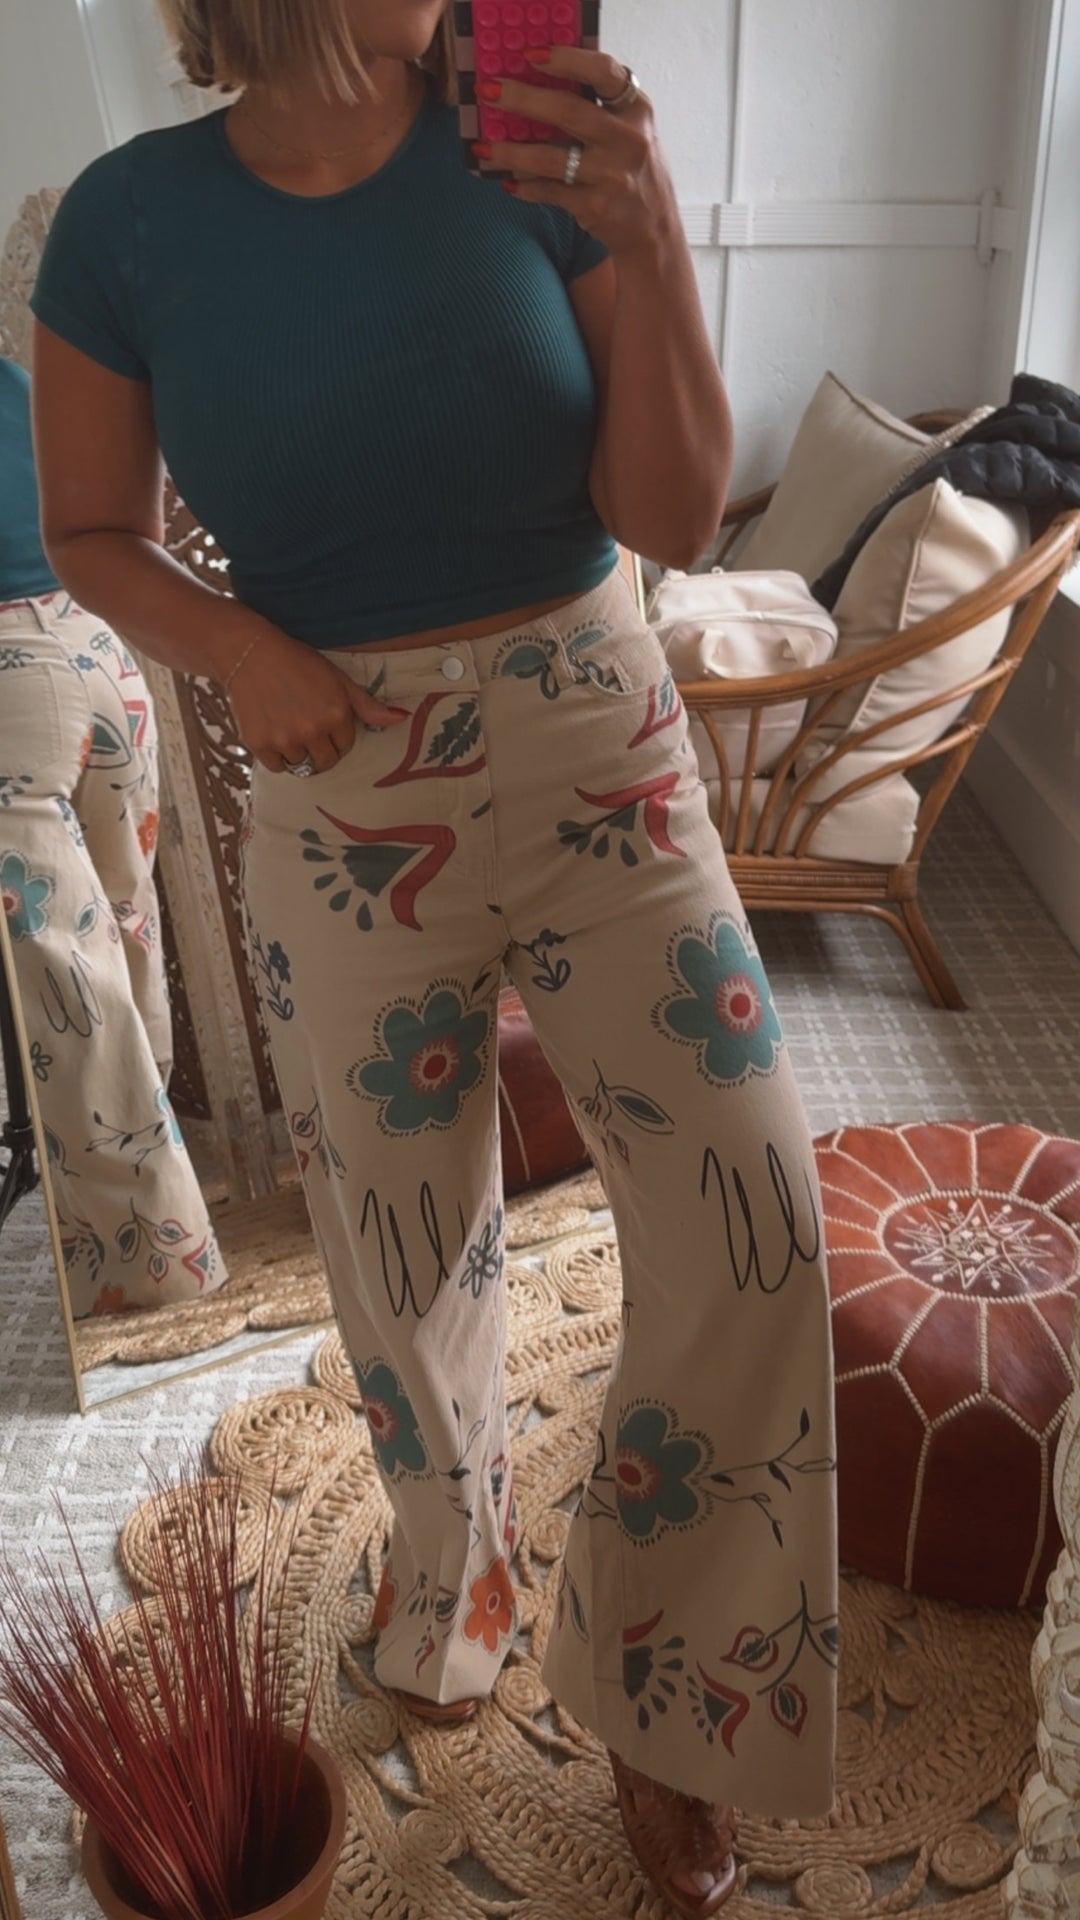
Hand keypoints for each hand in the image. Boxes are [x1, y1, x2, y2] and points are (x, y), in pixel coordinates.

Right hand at [224, 625, 408, 774]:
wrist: (251, 653)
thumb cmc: (298, 663)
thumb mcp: (337, 680)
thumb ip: (368, 705)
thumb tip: (402, 718)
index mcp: (336, 715)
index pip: (345, 746)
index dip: (335, 736)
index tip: (322, 721)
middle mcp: (312, 730)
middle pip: (324, 762)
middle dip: (320, 750)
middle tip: (306, 729)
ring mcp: (285, 739)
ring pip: (300, 765)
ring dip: (297, 752)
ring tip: (288, 726)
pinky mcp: (260, 744)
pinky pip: (276, 767)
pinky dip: (276, 756)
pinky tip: (273, 732)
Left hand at [476, 48, 678, 260]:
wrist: (654, 229)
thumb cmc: (633, 170)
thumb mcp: (630, 130)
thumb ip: (597, 108)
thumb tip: (535, 87)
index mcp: (636, 109)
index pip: (602, 72)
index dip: (566, 60)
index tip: (531, 56)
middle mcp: (628, 140)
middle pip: (567, 110)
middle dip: (521, 98)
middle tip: (488, 91)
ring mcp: (612, 176)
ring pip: (550, 157)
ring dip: (510, 151)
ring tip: (482, 147)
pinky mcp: (595, 207)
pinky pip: (549, 191)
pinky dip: (525, 186)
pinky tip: (507, 181)